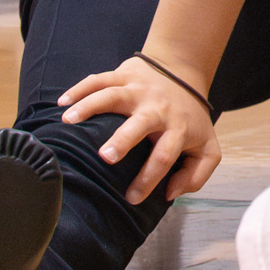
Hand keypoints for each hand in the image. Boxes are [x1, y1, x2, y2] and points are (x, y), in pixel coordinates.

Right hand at [58, 55, 221, 202]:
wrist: (184, 71)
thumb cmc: (190, 118)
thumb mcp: (206, 147)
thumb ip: (197, 175)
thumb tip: (171, 193)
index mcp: (177, 128)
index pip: (164, 156)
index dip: (149, 179)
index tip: (131, 198)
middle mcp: (157, 108)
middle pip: (141, 123)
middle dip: (123, 140)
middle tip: (106, 156)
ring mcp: (139, 90)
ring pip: (113, 95)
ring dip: (90, 106)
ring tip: (68, 120)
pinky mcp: (125, 75)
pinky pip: (100, 79)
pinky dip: (80, 89)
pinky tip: (62, 102)